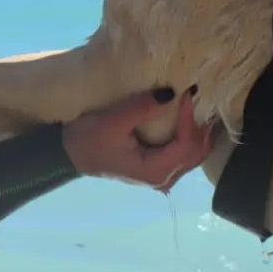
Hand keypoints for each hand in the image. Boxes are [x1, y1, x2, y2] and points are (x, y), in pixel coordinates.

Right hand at [61, 87, 217, 191]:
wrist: (71, 154)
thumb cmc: (89, 139)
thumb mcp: (113, 120)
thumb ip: (143, 107)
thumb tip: (171, 92)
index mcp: (155, 171)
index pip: (186, 145)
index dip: (190, 120)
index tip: (187, 94)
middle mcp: (164, 179)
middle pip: (197, 152)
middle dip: (201, 125)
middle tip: (197, 97)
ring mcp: (164, 176)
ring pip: (196, 154)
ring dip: (199, 130)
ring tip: (198, 104)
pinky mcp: (160, 168)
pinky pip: (186, 153)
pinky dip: (192, 135)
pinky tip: (192, 116)